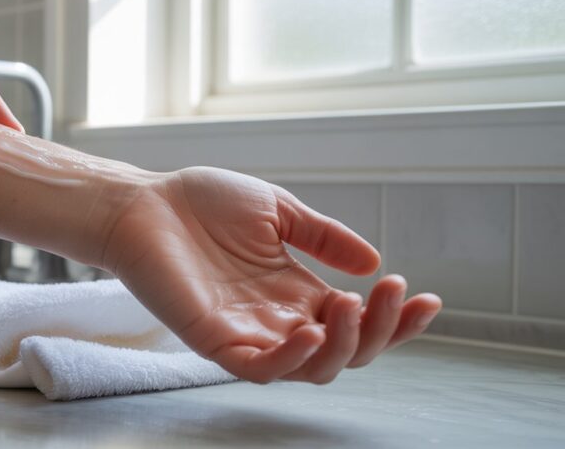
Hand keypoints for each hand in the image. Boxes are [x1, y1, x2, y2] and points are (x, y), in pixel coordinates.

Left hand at [102, 167, 441, 383]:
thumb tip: (373, 259)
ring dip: (343, 344)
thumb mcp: (277, 211)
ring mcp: (247, 333)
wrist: (143, 202)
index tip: (426, 296)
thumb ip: (322, 236)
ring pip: (313, 368)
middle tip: (389, 294)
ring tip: (348, 305)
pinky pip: (262, 369)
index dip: (395, 318)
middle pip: (346, 351)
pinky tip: (311, 329)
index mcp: (295, 290)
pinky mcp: (215, 339)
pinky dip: (292, 358)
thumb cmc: (200, 203)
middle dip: (380, 330)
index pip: (357, 321)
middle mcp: (277, 318)